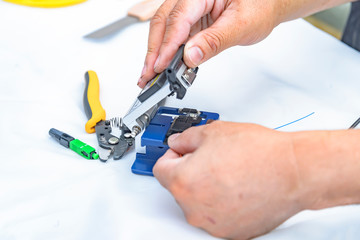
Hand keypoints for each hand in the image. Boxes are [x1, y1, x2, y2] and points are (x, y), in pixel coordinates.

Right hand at [137, 0, 348, 86]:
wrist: (269, 5)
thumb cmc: (261, 6)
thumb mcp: (242, 25)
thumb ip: (215, 41)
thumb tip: (191, 56)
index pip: (178, 19)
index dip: (167, 46)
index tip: (160, 66)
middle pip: (163, 23)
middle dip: (154, 52)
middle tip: (148, 75)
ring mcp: (190, 8)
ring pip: (164, 29)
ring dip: (156, 53)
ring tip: (150, 74)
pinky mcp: (192, 19)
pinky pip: (174, 34)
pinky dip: (167, 51)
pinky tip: (163, 64)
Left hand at [153, 121, 304, 238]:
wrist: (293, 172)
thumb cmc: (259, 153)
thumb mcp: (214, 132)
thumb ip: (186, 138)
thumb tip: (178, 143)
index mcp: (183, 182)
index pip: (160, 168)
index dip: (172, 155)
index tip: (182, 152)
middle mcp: (194, 207)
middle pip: (179, 186)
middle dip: (190, 171)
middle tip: (212, 158)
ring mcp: (212, 223)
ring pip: (197, 201)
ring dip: (205, 187)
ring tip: (229, 172)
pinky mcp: (231, 231)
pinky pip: (215, 214)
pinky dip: (221, 202)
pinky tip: (238, 187)